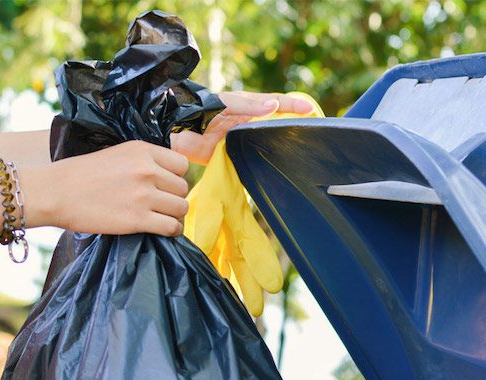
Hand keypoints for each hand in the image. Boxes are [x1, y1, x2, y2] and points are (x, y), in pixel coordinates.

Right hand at [34, 141, 189, 236]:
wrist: (56, 193)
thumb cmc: (82, 174)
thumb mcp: (118, 153)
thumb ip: (144, 160)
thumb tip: (169, 175)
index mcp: (143, 150)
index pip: (182, 164)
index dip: (176, 177)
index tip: (166, 185)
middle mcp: (147, 170)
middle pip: (183, 187)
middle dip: (174, 197)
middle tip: (160, 204)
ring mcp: (143, 195)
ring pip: (181, 208)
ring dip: (174, 215)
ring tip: (161, 217)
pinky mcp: (137, 219)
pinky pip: (172, 227)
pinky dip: (171, 230)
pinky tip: (162, 229)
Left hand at [171, 91, 315, 164]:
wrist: (173, 129)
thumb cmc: (197, 109)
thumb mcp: (225, 103)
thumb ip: (248, 105)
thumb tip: (275, 106)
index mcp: (246, 106)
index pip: (276, 103)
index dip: (293, 105)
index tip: (311, 110)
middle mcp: (246, 122)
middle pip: (274, 124)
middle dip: (291, 127)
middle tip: (312, 134)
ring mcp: (239, 139)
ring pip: (264, 142)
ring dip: (278, 146)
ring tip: (298, 152)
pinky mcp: (229, 156)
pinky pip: (249, 159)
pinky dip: (261, 163)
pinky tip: (272, 170)